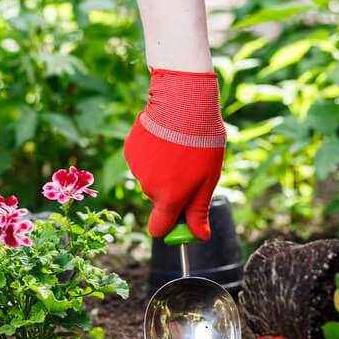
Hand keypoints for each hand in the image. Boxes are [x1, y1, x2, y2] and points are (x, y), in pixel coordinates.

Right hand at [124, 68, 225, 239]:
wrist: (183, 102)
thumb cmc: (202, 142)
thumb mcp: (208, 179)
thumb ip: (199, 211)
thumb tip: (199, 237)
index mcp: (169, 198)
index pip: (159, 229)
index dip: (170, 227)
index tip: (181, 219)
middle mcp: (148, 187)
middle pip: (159, 200)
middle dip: (172, 191)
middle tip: (191, 167)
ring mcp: (137, 168)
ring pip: (151, 178)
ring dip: (163, 170)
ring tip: (179, 147)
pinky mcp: (130, 150)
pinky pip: (142, 161)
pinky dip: (152, 154)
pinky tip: (165, 138)